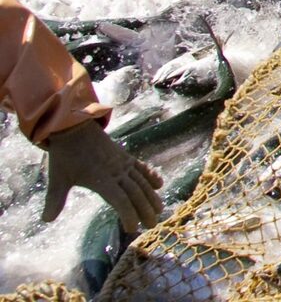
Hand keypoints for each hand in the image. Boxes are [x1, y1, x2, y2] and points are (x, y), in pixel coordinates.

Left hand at [42, 120, 162, 232]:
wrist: (74, 127)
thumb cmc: (65, 155)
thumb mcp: (57, 178)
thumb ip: (54, 200)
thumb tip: (45, 220)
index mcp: (100, 178)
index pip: (120, 200)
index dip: (128, 215)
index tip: (132, 229)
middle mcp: (116, 171)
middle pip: (135, 193)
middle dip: (145, 209)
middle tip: (152, 224)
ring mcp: (122, 163)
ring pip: (141, 181)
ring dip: (152, 196)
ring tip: (160, 209)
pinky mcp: (124, 157)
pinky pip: (141, 168)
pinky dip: (151, 175)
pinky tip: (159, 184)